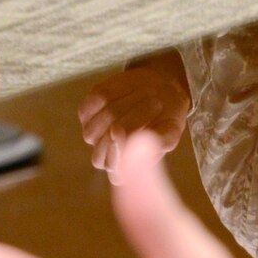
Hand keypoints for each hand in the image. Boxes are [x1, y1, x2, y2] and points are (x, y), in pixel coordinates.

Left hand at [80, 53, 193, 180]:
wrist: (159, 91)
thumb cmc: (166, 118)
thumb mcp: (170, 132)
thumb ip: (160, 141)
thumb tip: (142, 145)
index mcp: (124, 169)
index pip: (113, 169)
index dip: (116, 153)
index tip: (125, 133)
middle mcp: (105, 154)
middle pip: (102, 147)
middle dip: (129, 122)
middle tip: (156, 103)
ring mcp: (94, 133)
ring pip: (97, 125)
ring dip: (123, 106)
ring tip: (148, 93)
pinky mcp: (87, 112)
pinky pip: (90, 105)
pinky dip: (110, 94)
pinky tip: (127, 88)